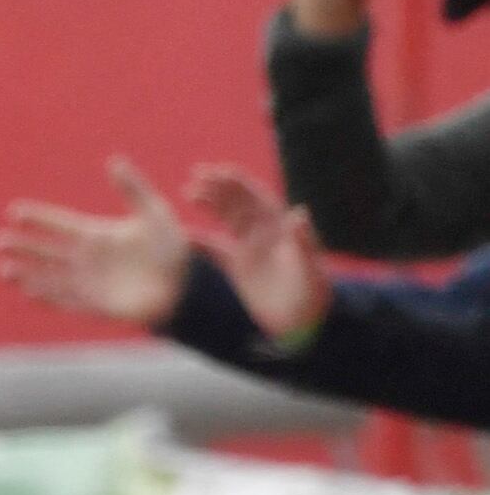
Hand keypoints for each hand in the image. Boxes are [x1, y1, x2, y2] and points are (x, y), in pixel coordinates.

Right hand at [0, 157, 190, 326]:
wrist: (186, 287)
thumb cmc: (172, 249)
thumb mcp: (154, 212)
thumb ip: (132, 188)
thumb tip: (113, 161)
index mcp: (96, 235)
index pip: (59, 225)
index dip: (38, 219)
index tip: (14, 211)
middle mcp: (86, 260)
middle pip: (45, 251)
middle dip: (22, 246)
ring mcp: (87, 283)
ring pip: (47, 277)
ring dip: (24, 273)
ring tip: (0, 268)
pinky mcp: (93, 306)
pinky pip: (63, 300)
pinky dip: (44, 296)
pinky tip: (26, 290)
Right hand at [183, 165, 335, 341]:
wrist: (304, 323)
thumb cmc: (313, 295)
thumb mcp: (311, 268)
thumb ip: (304, 241)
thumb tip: (298, 213)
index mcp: (281, 228)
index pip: (256, 197)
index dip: (237, 183)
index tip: (216, 172)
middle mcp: (265, 233)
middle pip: (239, 202)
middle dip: (219, 187)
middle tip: (195, 177)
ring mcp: (251, 248)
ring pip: (227, 218)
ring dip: (209, 203)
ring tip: (187, 192)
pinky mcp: (240, 267)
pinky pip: (216, 248)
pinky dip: (199, 241)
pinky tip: (181, 236)